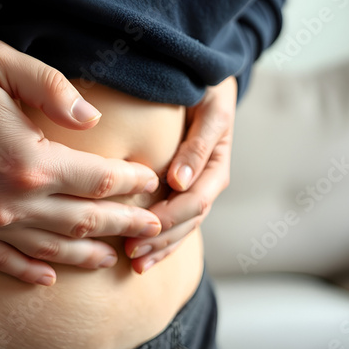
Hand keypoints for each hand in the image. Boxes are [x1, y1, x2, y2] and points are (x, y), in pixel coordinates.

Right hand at [0, 40, 160, 284]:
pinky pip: (3, 261)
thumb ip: (53, 90)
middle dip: (125, 224)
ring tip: (115, 256)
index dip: (131, 182)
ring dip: (88, 253)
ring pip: (51, 247)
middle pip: (85, 219)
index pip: (99, 178)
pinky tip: (49, 278)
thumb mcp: (0, 64)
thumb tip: (93, 116)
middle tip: (154, 228)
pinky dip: (30, 271)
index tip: (150, 181)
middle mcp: (11, 200)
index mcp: (29, 160)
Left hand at [125, 76, 236, 272]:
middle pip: (187, 221)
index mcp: (216, 168)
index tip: (141, 232)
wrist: (209, 84)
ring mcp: (196, 187)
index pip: (194, 202)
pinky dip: (163, 236)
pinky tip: (146, 251)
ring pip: (183, 226)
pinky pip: (176, 217)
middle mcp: (207, 182)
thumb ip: (198, 146)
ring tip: (137, 263)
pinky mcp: (184, 187)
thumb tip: (179, 183)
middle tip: (132, 255)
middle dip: (161, 240)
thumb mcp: (211, 113)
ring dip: (161, 245)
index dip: (168, 220)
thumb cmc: (209, 93)